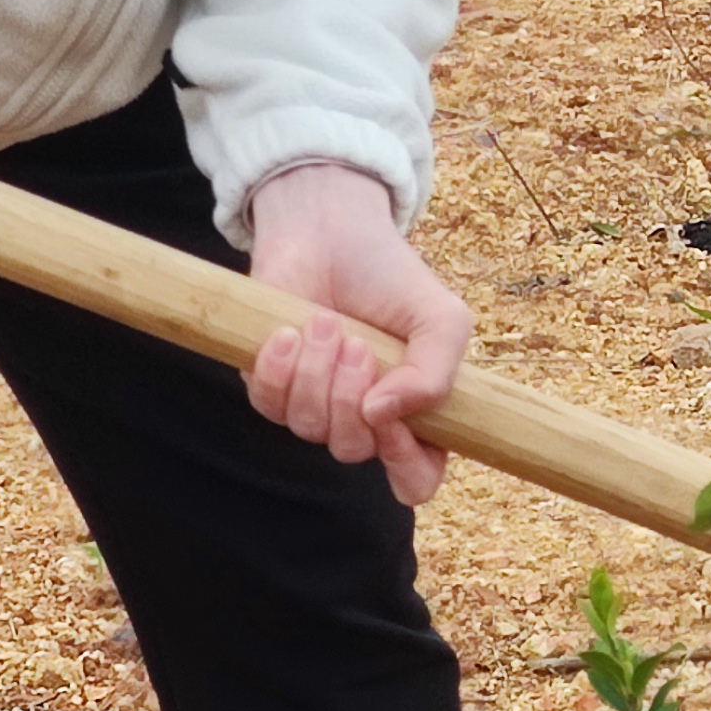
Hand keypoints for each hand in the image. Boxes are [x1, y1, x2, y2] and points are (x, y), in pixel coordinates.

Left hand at [241, 161, 468, 505]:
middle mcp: (365, 420)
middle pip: (353, 450)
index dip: (403, 464)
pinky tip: (288, 331)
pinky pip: (269, 405)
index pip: (414, 480)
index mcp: (414, 414)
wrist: (331, 231)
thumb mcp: (441, 318)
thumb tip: (385, 414)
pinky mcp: (272, 387)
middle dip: (350, 395)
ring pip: (309, 428)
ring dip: (317, 372)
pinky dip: (279, 368)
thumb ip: (435, 373)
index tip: (391, 417)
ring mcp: (315, 407)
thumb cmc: (390, 277)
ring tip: (326, 321)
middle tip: (359, 342)